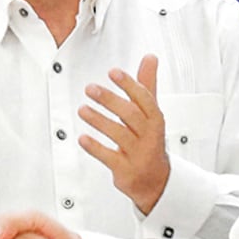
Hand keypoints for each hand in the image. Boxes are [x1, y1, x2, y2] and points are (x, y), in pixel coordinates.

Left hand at [77, 54, 170, 214]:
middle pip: (130, 114)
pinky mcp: (126, 169)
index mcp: (154, 118)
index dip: (129, 84)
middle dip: (110, 100)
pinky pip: (109, 157)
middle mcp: (148, 135)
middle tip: (90, 88)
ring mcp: (138, 153)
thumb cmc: (149, 141)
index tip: (113, 72)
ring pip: (119, 134)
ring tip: (82, 110)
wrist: (156, 180)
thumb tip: (150, 58)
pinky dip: (95, 148)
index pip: (144, 98)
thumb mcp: (151, 113)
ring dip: (99, 121)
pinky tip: (82, 138)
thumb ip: (147, 85)